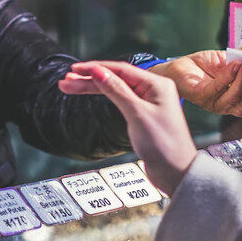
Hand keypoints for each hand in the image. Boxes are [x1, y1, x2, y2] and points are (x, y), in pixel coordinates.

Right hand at [59, 61, 196, 194]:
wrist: (175, 172)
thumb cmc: (164, 144)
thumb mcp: (137, 114)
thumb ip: (116, 90)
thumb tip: (98, 71)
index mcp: (157, 84)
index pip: (120, 69)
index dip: (96, 68)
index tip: (76, 69)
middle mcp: (152, 90)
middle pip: (115, 78)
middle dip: (89, 79)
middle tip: (66, 80)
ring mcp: (147, 102)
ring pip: (114, 89)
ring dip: (91, 88)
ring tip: (68, 87)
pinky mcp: (141, 114)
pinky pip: (118, 99)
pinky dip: (102, 97)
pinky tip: (89, 93)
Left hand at [147, 51, 241, 117]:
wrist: (180, 65)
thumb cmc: (206, 66)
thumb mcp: (231, 62)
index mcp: (238, 99)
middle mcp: (227, 105)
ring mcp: (213, 103)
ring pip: (233, 99)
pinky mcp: (199, 96)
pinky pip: (216, 89)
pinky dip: (227, 77)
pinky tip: (233, 65)